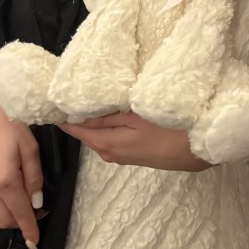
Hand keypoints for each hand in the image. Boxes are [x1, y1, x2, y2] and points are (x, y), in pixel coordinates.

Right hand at [0, 86, 43, 248]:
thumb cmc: (12, 122)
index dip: (29, 228)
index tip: (36, 240)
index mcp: (4, 180)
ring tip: (28, 197)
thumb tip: (37, 201)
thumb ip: (35, 177)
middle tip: (38, 213)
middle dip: (20, 223)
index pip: (19, 213)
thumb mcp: (31, 148)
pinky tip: (13, 186)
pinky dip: (1, 199)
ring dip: (10, 211)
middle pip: (3, 219)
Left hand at [59, 112, 209, 171]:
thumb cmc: (167, 131)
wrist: (195, 152)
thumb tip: (76, 115)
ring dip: (95, 121)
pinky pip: (112, 138)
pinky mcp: (132, 155)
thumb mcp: (136, 117)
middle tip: (73, 92)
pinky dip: (108, 126)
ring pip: (100, 135)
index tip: (54, 98)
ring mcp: (121, 156)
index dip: (63, 115)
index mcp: (105, 143)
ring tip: (93, 99)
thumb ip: (107, 116)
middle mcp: (108, 153)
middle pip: (86, 133)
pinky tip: (114, 114)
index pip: (74, 129)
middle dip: (78, 116)